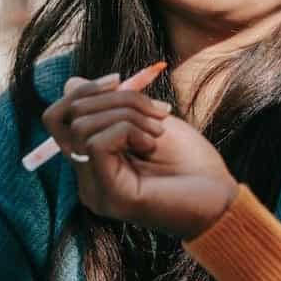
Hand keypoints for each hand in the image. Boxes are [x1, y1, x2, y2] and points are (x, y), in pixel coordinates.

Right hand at [41, 74, 238, 239]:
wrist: (222, 201)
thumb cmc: (191, 163)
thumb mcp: (146, 122)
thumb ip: (110, 106)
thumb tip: (72, 83)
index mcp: (93, 163)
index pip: (58, 118)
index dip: (83, 90)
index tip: (120, 79)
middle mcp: (87, 180)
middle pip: (66, 117)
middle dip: (113, 97)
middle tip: (156, 110)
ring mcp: (95, 191)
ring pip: (81, 127)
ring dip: (125, 113)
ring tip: (158, 129)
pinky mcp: (110, 197)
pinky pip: (96, 143)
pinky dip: (127, 130)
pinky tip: (153, 143)